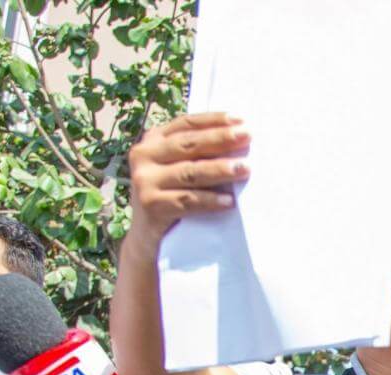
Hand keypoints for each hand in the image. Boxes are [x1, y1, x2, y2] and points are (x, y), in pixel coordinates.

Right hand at [125, 113, 251, 249]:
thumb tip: (239, 141)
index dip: (213, 121)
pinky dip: (209, 200)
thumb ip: (196, 154)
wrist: (148, 238)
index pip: (186, 124)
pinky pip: (187, 201)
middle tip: (247, 136)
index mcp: (153, 141)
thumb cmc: (172, 197)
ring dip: (219, 170)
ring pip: (189, 172)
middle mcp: (144, 156)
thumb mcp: (177, 169)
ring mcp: (144, 181)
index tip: (240, 120)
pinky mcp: (151, 205)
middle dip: (220, 139)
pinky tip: (229, 201)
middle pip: (188, 145)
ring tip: (244, 168)